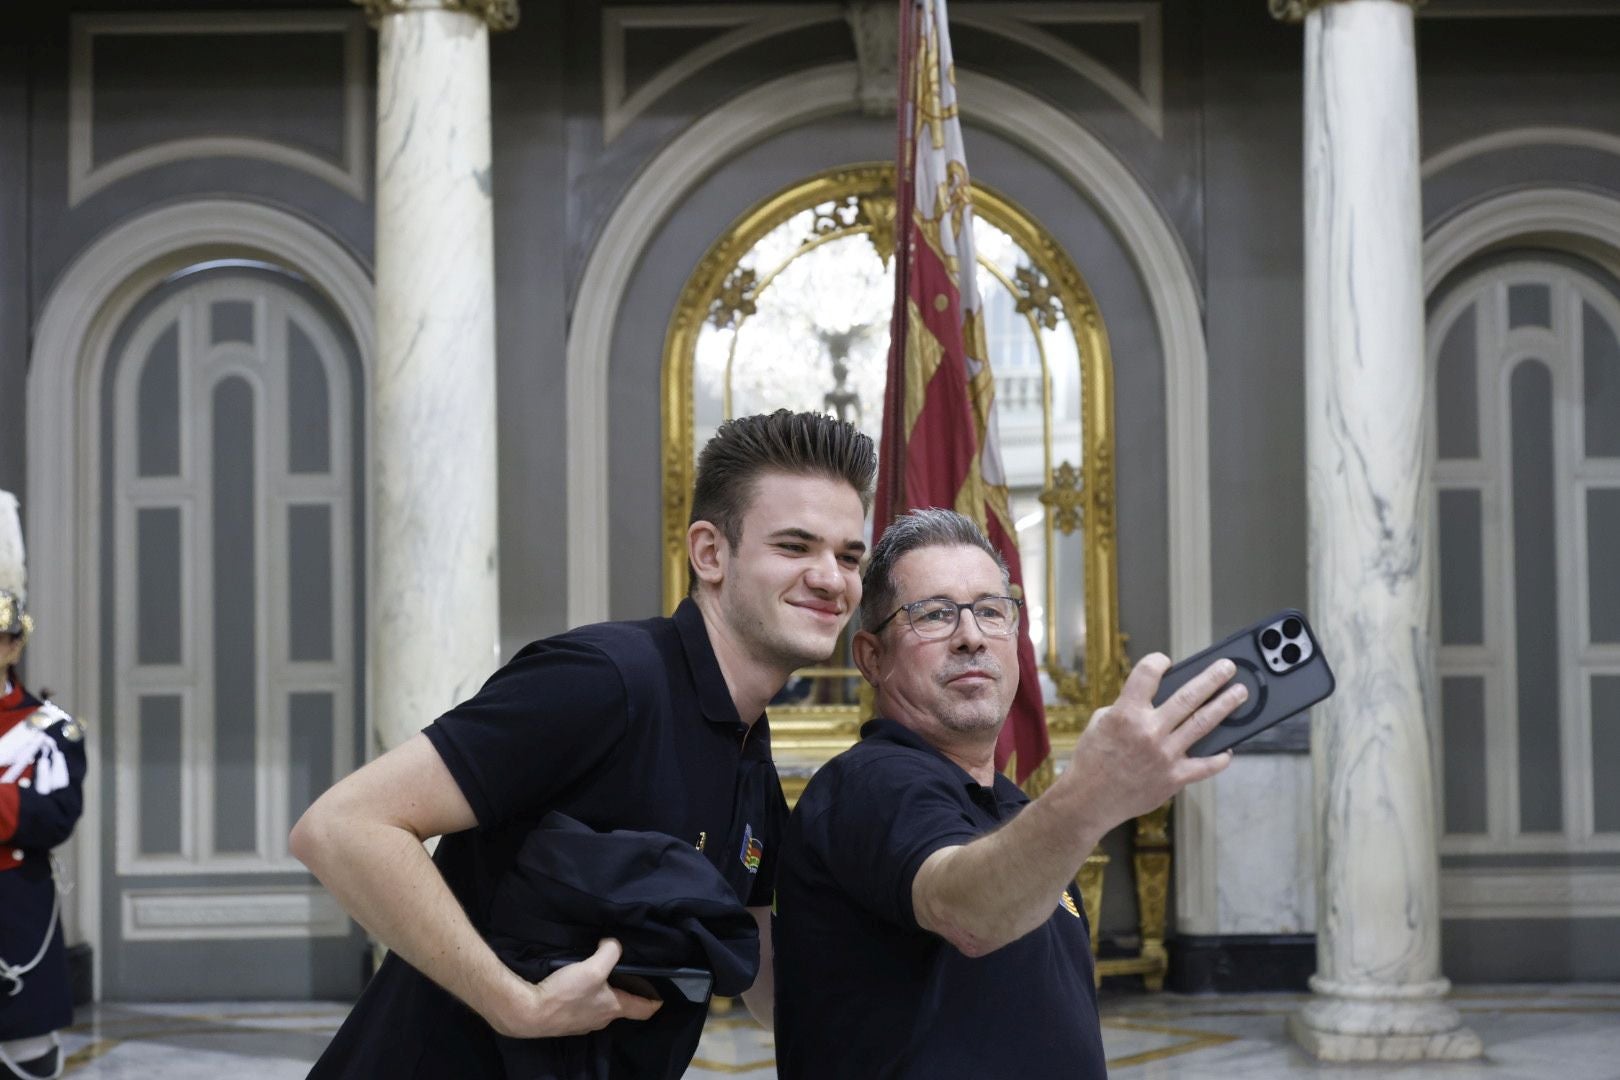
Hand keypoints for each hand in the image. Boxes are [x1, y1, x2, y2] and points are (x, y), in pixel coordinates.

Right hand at [489, 937, 661, 1037]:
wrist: (530, 1012)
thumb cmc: (566, 994)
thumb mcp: (593, 968)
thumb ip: (610, 952)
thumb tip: (612, 944)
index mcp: (614, 1008)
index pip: (643, 1010)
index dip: (653, 1002)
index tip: (659, 998)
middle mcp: (601, 1019)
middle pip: (621, 1006)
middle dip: (625, 992)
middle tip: (624, 974)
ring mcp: (583, 1022)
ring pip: (600, 1006)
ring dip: (603, 993)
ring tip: (598, 975)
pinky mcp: (566, 1020)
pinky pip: (582, 1007)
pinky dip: (584, 996)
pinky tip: (575, 984)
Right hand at [1064, 653, 1243, 831]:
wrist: (1089, 800)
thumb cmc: (1092, 760)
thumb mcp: (1099, 723)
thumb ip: (1126, 708)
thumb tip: (1154, 701)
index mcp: (1126, 713)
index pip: (1147, 674)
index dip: (1158, 662)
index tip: (1166, 661)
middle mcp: (1149, 731)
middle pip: (1188, 696)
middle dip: (1212, 678)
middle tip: (1228, 667)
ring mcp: (1165, 755)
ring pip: (1203, 724)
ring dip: (1225, 705)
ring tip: (1239, 693)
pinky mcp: (1174, 778)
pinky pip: (1205, 766)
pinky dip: (1220, 758)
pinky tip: (1229, 750)